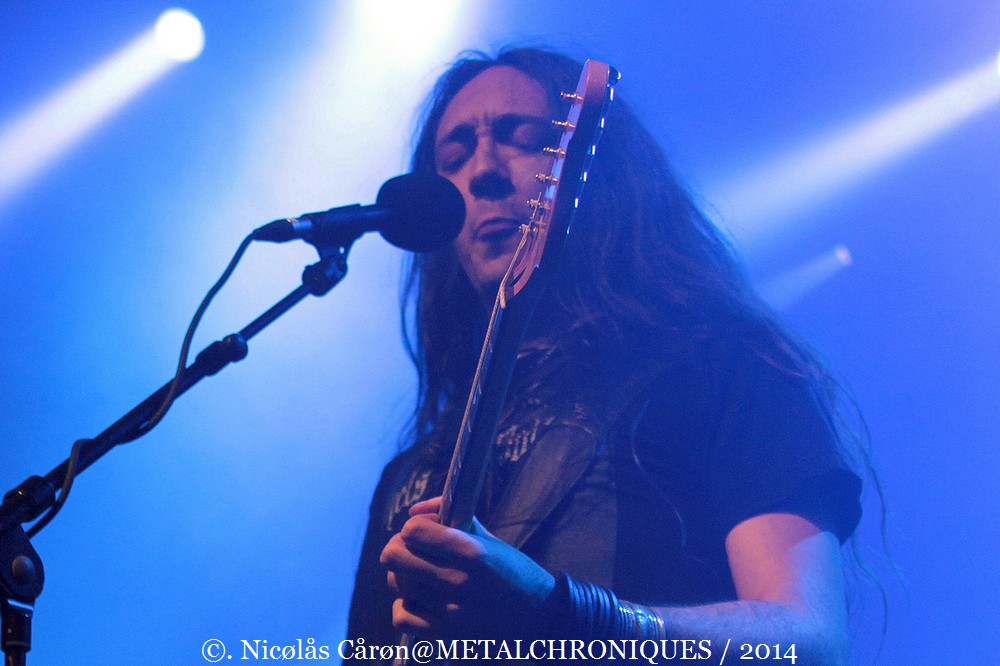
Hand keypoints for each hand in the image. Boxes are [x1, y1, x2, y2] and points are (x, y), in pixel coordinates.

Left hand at [380, 496, 555, 637]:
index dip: (413, 527)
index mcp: (470, 551)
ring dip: (404, 575)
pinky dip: (405, 607)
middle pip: (394, 555)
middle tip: (413, 550)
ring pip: (396, 583)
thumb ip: (454, 519)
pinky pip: (401, 616)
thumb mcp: (491, 541)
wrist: (540, 619)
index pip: (413, 530)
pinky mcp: (444, 634)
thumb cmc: (515, 574)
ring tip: (420, 575)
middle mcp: (456, 580)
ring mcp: (448, 610)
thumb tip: (414, 511)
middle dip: (400, 546)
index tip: (422, 531)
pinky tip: (419, 601)